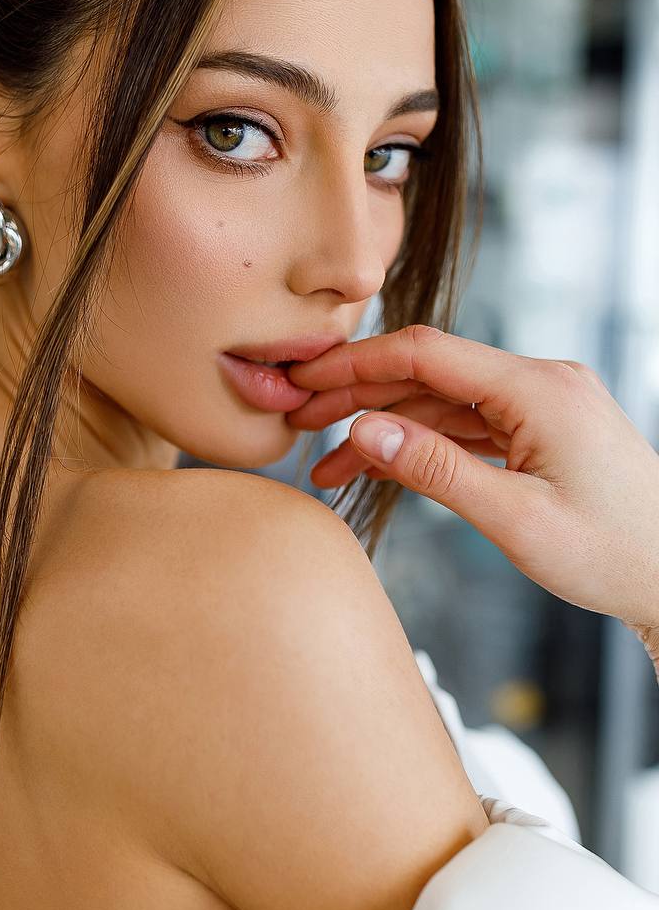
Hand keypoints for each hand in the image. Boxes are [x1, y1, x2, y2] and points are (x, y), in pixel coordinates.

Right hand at [285, 325, 658, 631]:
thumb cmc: (610, 554)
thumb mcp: (515, 519)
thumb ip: (436, 470)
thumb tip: (364, 431)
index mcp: (539, 390)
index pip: (427, 355)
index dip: (357, 365)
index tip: (306, 382)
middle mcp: (541, 384)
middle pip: (428, 375)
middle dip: (359, 397)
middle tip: (299, 423)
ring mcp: (542, 407)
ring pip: (442, 405)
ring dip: (384, 431)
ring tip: (327, 468)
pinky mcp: (541, 432)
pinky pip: (466, 429)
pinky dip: (421, 447)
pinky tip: (379, 468)